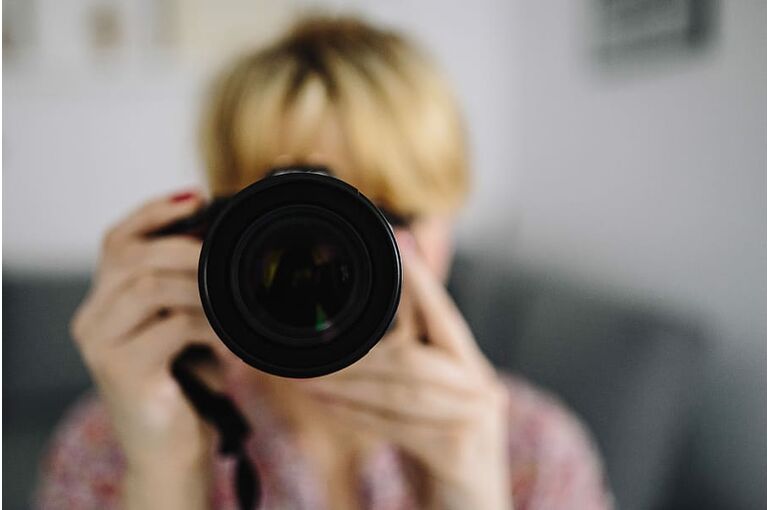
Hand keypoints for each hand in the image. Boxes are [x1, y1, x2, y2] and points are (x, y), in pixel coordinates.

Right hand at [70, 191, 231, 507]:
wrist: (170, 452)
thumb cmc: (183, 387)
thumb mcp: (185, 328)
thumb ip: (189, 290)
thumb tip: (224, 246)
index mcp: (106, 302)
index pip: (117, 239)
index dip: (154, 212)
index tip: (196, 195)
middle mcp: (93, 318)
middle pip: (132, 256)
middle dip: (186, 248)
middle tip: (225, 258)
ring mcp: (101, 344)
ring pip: (149, 286)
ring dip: (201, 288)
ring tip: (231, 304)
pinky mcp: (121, 370)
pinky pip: (170, 327)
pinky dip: (207, 326)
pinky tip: (228, 341)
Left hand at [297, 243, 512, 509]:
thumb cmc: (442, 456)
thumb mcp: (430, 403)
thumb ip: (410, 363)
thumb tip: (385, 313)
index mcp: (471, 370)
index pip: (445, 316)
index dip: (422, 281)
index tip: (399, 243)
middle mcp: (481, 388)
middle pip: (414, 356)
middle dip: (358, 355)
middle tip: (312, 350)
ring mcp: (477, 420)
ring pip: (403, 390)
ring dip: (348, 385)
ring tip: (308, 380)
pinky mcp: (461, 452)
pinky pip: (400, 426)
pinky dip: (359, 416)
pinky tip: (329, 408)